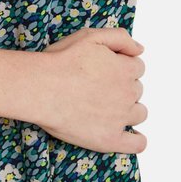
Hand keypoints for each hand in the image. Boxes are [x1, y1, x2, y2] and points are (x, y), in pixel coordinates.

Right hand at [30, 27, 148, 152]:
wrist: (40, 88)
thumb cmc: (60, 62)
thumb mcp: (90, 36)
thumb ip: (120, 38)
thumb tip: (139, 48)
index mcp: (125, 69)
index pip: (137, 67)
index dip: (123, 67)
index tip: (108, 70)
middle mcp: (127, 94)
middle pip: (137, 90)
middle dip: (123, 87)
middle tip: (100, 87)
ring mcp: (120, 118)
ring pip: (139, 114)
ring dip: (130, 110)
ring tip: (109, 109)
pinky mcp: (110, 139)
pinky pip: (135, 145)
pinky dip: (137, 141)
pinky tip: (132, 138)